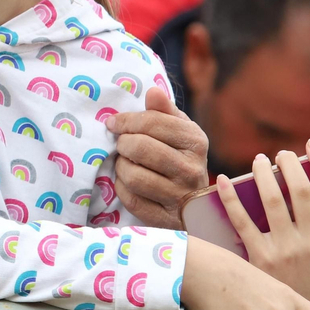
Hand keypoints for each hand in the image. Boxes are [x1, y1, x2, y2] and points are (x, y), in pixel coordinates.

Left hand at [107, 87, 209, 228]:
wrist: (196, 202)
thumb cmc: (181, 157)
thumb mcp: (179, 130)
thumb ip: (163, 110)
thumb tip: (152, 91)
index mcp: (195, 141)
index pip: (152, 123)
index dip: (126, 121)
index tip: (114, 123)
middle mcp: (191, 169)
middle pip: (141, 148)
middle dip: (123, 143)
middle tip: (122, 144)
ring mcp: (180, 196)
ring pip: (133, 176)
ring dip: (121, 167)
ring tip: (126, 162)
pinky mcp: (165, 218)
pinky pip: (131, 199)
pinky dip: (121, 188)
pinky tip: (127, 181)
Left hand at [215, 139, 309, 300]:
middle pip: (301, 190)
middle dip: (289, 164)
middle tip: (280, 154)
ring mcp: (286, 249)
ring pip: (273, 199)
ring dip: (263, 174)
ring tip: (259, 161)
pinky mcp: (260, 257)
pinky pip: (242, 219)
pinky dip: (230, 196)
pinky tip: (222, 180)